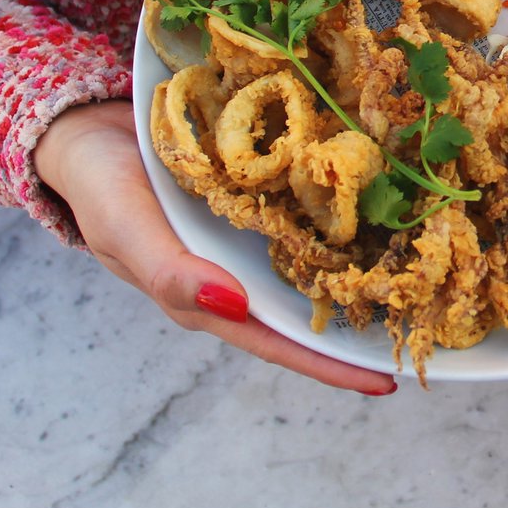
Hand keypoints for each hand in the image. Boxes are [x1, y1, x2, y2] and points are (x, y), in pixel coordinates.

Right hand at [34, 100, 396, 395]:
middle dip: (357, 326)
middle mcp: (234, 271)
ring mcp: (246, 236)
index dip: (328, 366)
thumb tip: (235, 309)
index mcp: (205, 295)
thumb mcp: (124, 230)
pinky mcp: (255, 196)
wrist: (86, 126)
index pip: (277, 341)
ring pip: (309, 265)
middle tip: (421, 330)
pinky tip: (376, 212)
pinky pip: (301, 216)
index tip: (383, 381)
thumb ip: (170, 273)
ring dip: (356, 273)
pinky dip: (335, 221)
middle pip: (305, 310)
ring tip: (417, 280)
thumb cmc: (100, 185)